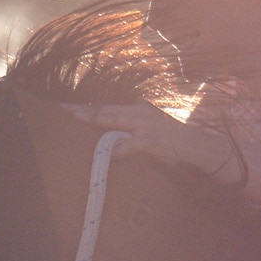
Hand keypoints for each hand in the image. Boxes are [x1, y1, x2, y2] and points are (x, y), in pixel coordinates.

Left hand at [73, 103, 238, 179]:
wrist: (195, 146)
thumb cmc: (171, 140)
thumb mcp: (152, 125)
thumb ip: (133, 124)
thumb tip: (112, 132)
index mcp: (139, 108)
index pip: (109, 106)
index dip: (89, 106)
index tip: (70, 105)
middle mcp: (140, 112)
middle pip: (107, 109)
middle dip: (86, 110)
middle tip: (65, 109)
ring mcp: (145, 125)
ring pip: (114, 120)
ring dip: (95, 120)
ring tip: (77, 119)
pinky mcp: (150, 141)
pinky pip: (127, 146)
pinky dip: (115, 150)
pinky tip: (104, 154)